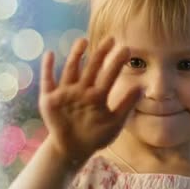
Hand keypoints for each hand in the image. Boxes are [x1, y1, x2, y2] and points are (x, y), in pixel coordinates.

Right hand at [38, 37, 140, 161]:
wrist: (72, 149)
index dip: (117, 63)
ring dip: (75, 56)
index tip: (127, 49)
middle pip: (91, 68)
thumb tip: (142, 87)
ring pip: (71, 70)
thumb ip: (127, 105)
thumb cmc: (95, 136)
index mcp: (97, 95)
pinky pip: (47, 81)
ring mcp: (65, 93)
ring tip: (83, 41)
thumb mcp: (114, 123)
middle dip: (100, 54)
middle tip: (111, 38)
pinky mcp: (49, 99)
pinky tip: (50, 54)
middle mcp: (82, 90)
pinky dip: (47, 68)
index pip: (109, 75)